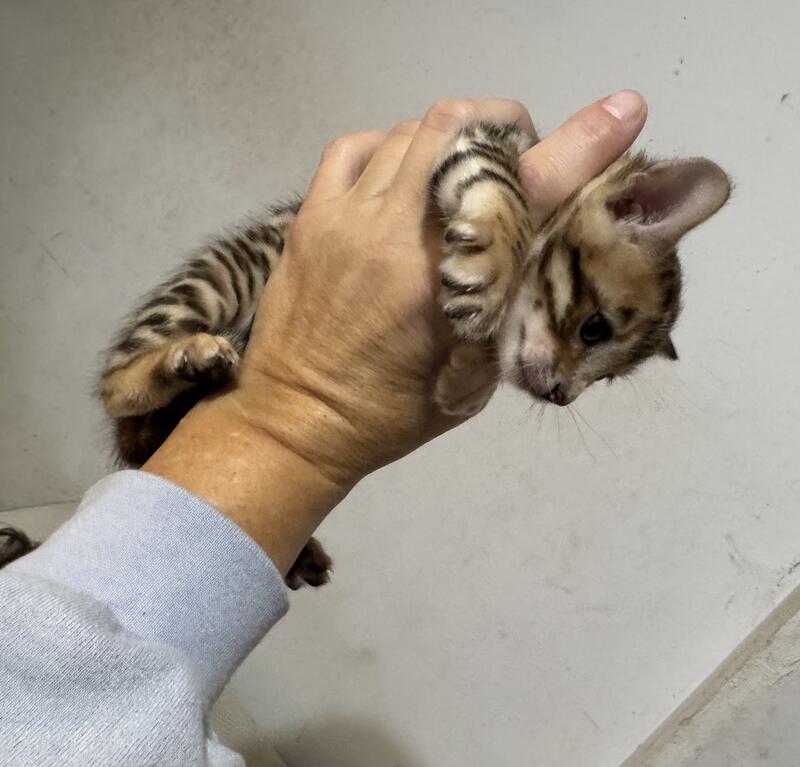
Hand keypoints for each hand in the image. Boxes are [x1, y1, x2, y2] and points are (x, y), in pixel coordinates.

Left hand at [145, 93, 646, 572]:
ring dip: (454, 138)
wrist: (297, 421)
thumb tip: (540, 251)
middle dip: (506, 131)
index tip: (623, 111)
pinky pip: (356, 146)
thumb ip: (508, 305)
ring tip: (462, 172)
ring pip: (413, 130)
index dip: (584, 144)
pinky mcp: (310, 217)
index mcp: (448, 287)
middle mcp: (397, 237)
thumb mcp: (474, 374)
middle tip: (514, 164)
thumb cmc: (392, 414)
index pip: (528, 193)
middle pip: (463, 132)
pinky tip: (402, 173)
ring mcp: (347, 219)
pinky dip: (392, 144)